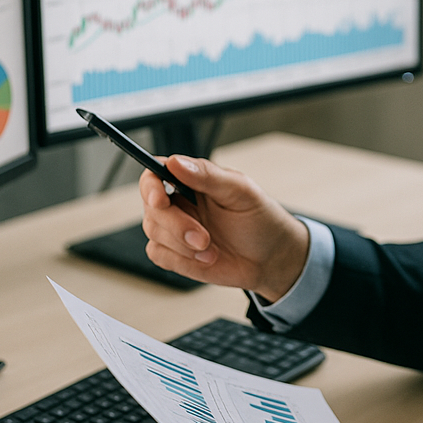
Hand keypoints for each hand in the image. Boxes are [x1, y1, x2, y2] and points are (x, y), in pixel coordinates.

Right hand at [140, 155, 308, 298]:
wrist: (271, 258)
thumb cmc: (260, 219)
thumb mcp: (241, 192)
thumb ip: (208, 176)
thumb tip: (176, 162)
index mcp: (192, 180)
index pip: (155, 173)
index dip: (151, 185)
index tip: (161, 199)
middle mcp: (179, 202)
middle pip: (152, 207)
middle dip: (175, 224)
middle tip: (202, 237)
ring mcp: (174, 229)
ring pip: (153, 232)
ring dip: (183, 245)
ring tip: (212, 248)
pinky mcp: (175, 253)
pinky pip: (159, 255)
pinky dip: (183, 260)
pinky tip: (207, 258)